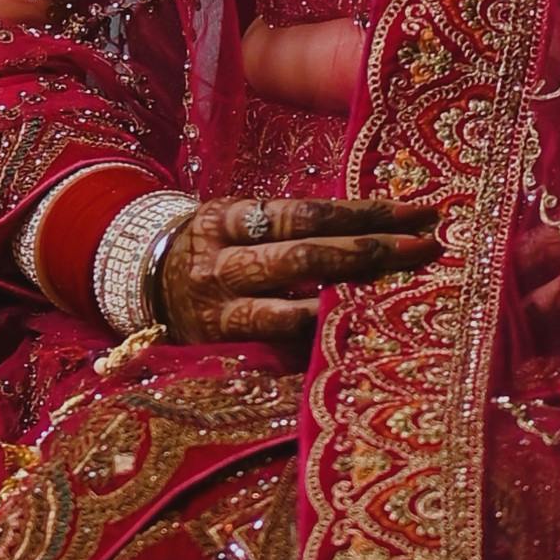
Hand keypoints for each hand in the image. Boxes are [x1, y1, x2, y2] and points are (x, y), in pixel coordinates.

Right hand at [154, 191, 443, 353]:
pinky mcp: (223, 348)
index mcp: (229, 217)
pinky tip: (360, 333)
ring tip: (403, 289)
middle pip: (306, 254)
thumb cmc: (209, 247)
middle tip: (427, 246)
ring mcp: (221, 309)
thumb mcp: (235, 222)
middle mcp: (223, 262)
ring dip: (351, 297)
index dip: (363, 212)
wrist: (131, 283)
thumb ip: (286, 225)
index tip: (416, 211)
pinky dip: (319, 337)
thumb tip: (368, 223)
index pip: (305, 212)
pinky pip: (279, 345)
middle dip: (371, 249)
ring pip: (292, 305)